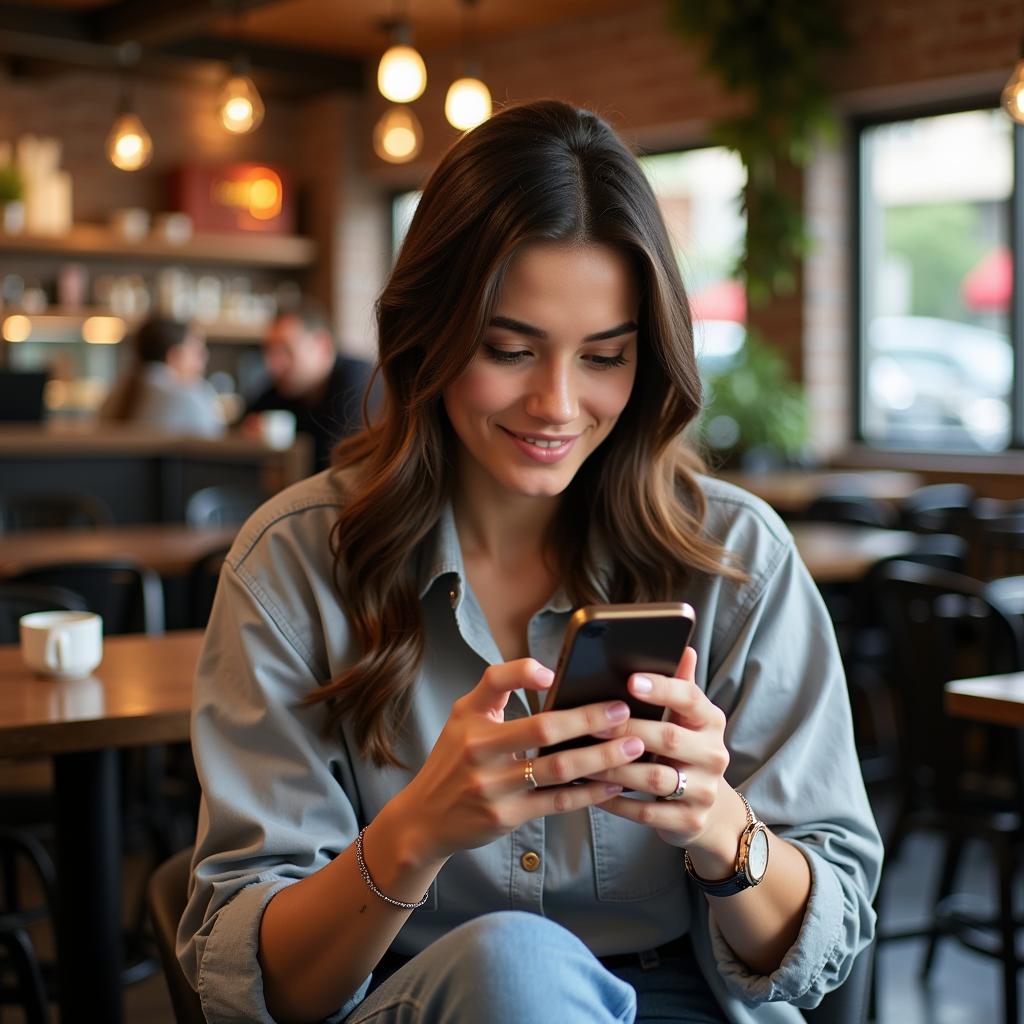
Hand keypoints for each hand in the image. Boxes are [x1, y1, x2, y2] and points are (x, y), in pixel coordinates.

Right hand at [394, 658, 648, 862]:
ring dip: (601, 757)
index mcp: (470, 717)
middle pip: (543, 729)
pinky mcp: (507, 816)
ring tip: (633, 746)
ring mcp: (493, 786)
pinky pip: (557, 802)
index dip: (525, 673)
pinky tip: (614, 783)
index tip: (556, 673)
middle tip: (623, 711)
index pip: (495, 681)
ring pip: (558, 769)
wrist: (425, 818)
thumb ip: (498, 687)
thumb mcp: (463, 715)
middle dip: (589, 719)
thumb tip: (549, 672)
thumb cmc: (454, 759)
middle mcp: (479, 749)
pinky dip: (589, 793)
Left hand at [589, 648, 730, 848]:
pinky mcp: (690, 821)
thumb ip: (680, 684)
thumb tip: (682, 647)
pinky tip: (591, 791)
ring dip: (615, 769)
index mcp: (711, 720)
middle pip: (667, 737)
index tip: (630, 680)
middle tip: (590, 725)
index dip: (661, 688)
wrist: (710, 809)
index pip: (689, 697)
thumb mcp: (687, 718)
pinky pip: (646, 812)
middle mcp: (714, 754)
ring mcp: (705, 790)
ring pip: (654, 778)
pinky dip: (616, 802)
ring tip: (582, 759)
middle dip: (626, 730)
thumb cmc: (685, 750)